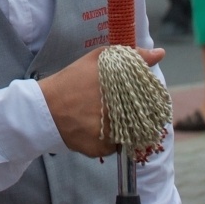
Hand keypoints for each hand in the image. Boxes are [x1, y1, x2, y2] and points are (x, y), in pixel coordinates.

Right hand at [38, 46, 165, 156]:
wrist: (44, 108)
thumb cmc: (71, 80)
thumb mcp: (98, 59)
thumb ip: (131, 56)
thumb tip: (160, 53)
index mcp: (121, 90)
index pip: (150, 98)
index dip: (147, 98)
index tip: (140, 97)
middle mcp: (120, 113)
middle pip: (141, 118)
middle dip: (134, 114)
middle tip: (117, 108)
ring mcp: (111, 134)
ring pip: (128, 134)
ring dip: (121, 128)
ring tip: (101, 118)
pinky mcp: (101, 150)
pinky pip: (113, 146)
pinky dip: (108, 140)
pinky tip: (93, 128)